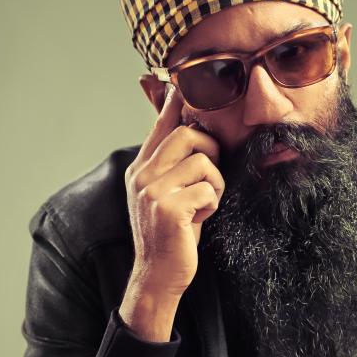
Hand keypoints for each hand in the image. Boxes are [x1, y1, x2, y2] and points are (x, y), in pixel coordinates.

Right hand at [119, 87, 224, 339]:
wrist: (158, 276)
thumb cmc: (171, 236)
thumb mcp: (167, 195)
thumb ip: (174, 166)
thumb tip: (193, 134)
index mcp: (141, 168)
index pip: (162, 124)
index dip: (176, 100)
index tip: (182, 79)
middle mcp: (142, 174)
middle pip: (189, 134)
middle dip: (212, 152)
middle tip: (210, 179)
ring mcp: (153, 190)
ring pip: (204, 161)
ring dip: (216, 184)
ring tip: (204, 204)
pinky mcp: (168, 207)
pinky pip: (209, 189)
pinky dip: (213, 204)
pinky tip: (201, 218)